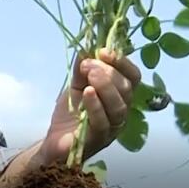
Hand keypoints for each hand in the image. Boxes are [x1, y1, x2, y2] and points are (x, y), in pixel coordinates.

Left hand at [39, 48, 140, 163]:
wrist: (55, 140)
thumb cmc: (71, 113)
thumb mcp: (76, 84)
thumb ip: (82, 67)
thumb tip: (86, 47)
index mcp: (119, 95)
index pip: (133, 77)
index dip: (122, 62)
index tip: (104, 51)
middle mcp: (121, 111)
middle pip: (126, 89)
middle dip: (108, 72)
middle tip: (88, 65)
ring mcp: (112, 127)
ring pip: (118, 106)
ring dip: (105, 85)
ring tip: (89, 73)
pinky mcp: (98, 139)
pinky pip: (103, 122)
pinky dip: (96, 104)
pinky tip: (87, 92)